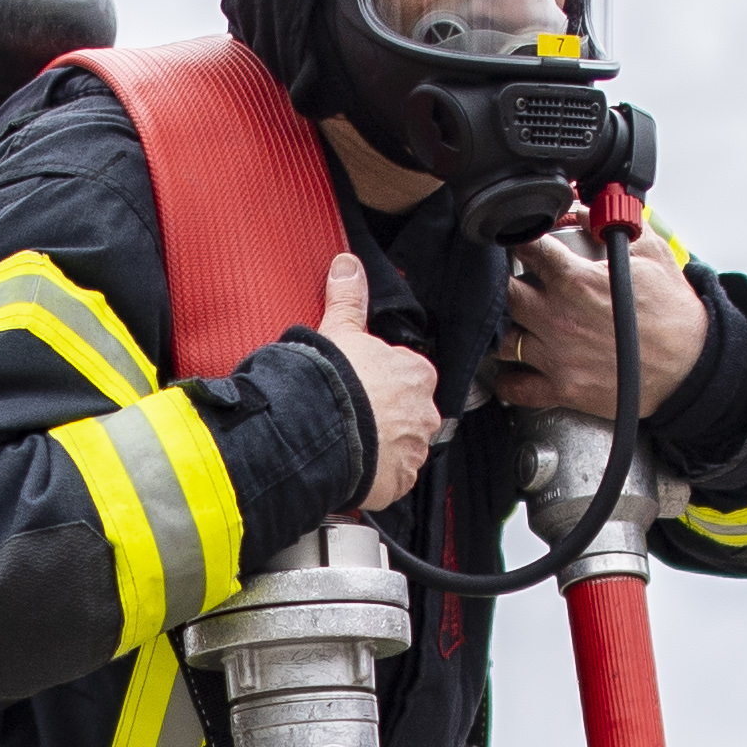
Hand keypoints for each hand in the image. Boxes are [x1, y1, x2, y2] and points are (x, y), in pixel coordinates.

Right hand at [314, 254, 443, 513]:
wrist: (321, 428)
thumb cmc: (334, 381)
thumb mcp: (340, 331)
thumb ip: (348, 298)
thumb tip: (348, 264)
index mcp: (417, 374)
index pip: (409, 377)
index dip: (383, 383)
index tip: (363, 389)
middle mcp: (425, 413)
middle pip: (410, 415)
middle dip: (386, 418)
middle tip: (354, 418)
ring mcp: (414, 450)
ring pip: (402, 448)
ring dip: (382, 448)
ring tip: (350, 444)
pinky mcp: (399, 481)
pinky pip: (391, 479)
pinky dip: (376, 477)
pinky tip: (354, 467)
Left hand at [488, 224, 709, 418]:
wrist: (692, 366)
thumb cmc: (674, 314)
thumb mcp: (651, 253)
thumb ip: (612, 225)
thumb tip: (586, 209)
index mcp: (577, 281)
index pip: (527, 248)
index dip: (517, 240)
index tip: (516, 242)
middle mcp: (559, 318)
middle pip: (503, 294)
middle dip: (503, 284)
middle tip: (512, 284)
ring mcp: (557, 356)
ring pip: (501, 341)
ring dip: (503, 330)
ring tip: (515, 323)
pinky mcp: (562, 388)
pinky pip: (514, 387)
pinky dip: (508, 378)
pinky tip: (514, 366)